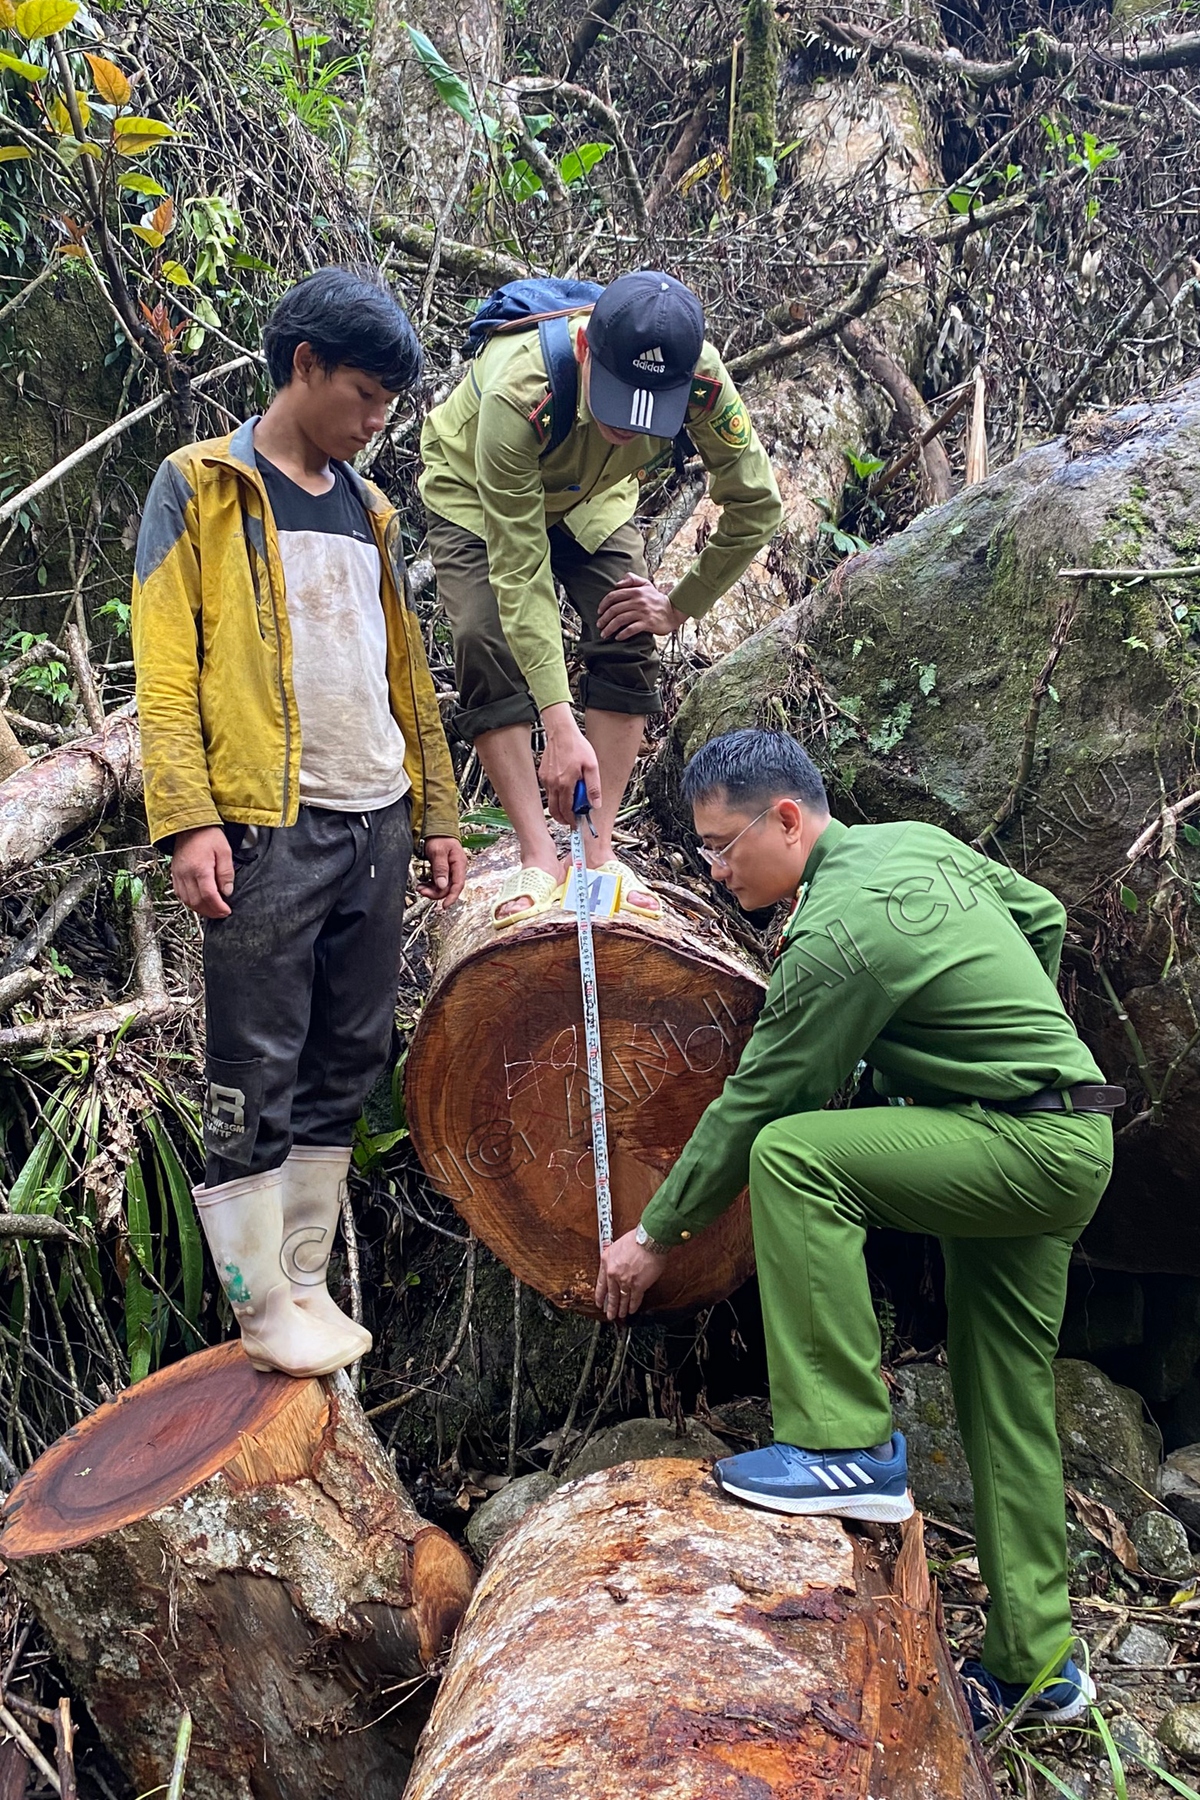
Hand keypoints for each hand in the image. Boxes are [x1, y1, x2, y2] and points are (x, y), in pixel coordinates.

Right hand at [172, 825, 232, 918]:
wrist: (189, 824)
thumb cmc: (207, 834)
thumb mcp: (225, 851)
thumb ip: (226, 873)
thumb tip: (227, 892)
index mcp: (200, 869)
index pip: (209, 896)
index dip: (218, 907)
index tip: (227, 911)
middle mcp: (186, 874)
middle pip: (197, 902)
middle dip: (211, 911)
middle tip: (222, 913)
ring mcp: (178, 875)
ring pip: (187, 901)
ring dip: (200, 909)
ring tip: (212, 910)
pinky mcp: (175, 874)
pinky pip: (180, 894)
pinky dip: (190, 902)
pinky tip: (199, 902)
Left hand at [418, 837, 468, 906]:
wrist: (437, 828)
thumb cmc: (440, 837)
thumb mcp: (438, 852)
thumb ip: (440, 869)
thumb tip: (442, 885)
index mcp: (459, 864)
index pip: (458, 885)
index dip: (452, 897)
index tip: (444, 905)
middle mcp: (456, 869)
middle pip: (448, 888)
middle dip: (436, 892)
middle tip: (422, 891)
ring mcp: (450, 870)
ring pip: (442, 887)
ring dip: (432, 890)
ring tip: (420, 888)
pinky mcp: (443, 870)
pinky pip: (438, 882)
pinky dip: (431, 885)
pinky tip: (423, 885)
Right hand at [539, 703, 600, 827]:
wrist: (562, 732)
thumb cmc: (577, 746)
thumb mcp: (592, 767)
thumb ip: (594, 787)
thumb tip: (595, 804)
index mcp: (566, 783)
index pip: (567, 809)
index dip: (572, 819)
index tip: (576, 823)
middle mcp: (553, 783)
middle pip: (555, 810)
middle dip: (563, 819)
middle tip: (571, 820)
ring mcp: (546, 780)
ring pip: (550, 802)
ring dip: (559, 808)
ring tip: (569, 807)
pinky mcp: (542, 775)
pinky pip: (548, 791)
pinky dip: (555, 796)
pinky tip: (563, 791)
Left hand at [595, 1228, 668, 1320]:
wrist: (649, 1239)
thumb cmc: (637, 1238)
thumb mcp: (618, 1245)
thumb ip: (615, 1258)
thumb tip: (617, 1265)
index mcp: (606, 1261)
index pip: (600, 1283)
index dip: (600, 1295)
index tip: (599, 1302)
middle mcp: (613, 1273)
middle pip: (611, 1294)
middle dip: (610, 1307)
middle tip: (609, 1315)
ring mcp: (625, 1280)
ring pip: (622, 1298)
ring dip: (621, 1309)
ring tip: (620, 1315)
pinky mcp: (638, 1285)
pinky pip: (635, 1299)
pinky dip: (633, 1306)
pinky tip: (632, 1310)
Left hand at [597, 574, 686, 641]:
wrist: (673, 611)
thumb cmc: (656, 599)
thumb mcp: (646, 584)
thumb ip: (631, 579)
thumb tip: (617, 584)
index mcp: (636, 591)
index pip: (614, 596)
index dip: (603, 604)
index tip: (599, 612)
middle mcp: (638, 601)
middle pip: (614, 610)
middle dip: (604, 619)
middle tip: (599, 625)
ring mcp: (643, 612)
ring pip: (620, 620)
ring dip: (610, 628)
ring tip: (604, 634)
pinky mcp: (647, 623)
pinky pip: (631, 629)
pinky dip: (622, 634)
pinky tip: (618, 637)